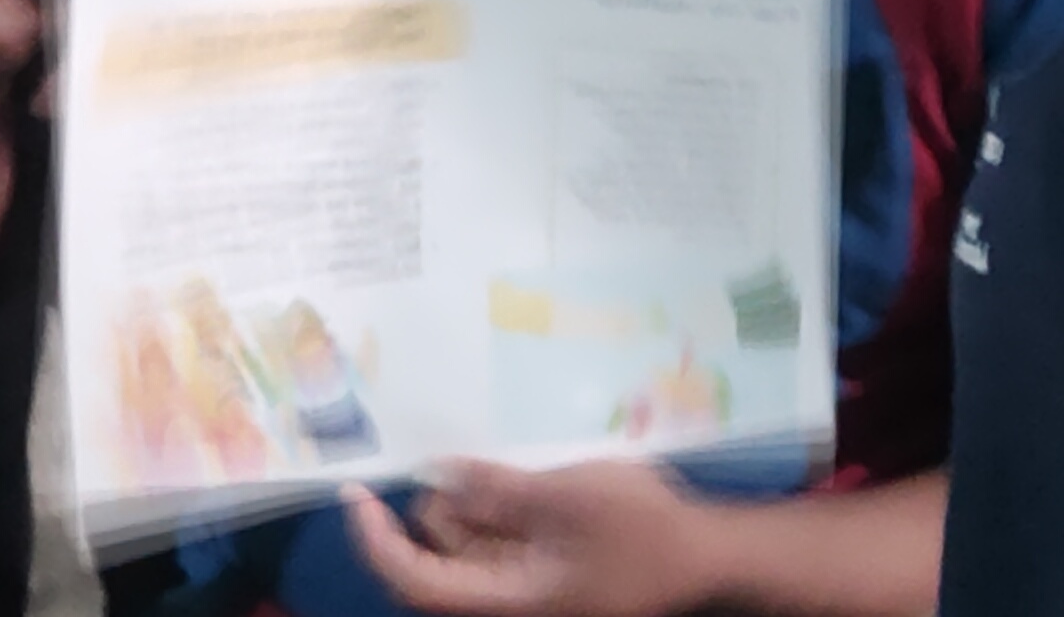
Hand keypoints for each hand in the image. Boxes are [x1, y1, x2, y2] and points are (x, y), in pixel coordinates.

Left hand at [341, 460, 735, 616]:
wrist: (708, 555)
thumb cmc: (645, 530)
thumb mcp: (569, 497)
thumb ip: (500, 489)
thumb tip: (440, 475)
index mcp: (509, 602)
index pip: (417, 581)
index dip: (375, 541)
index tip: (355, 493)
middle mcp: (509, 600)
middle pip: (437, 561)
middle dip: (432, 509)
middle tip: (447, 461)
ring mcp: (527, 583)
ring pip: (465, 545)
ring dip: (463, 503)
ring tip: (489, 466)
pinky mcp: (545, 565)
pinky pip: (496, 537)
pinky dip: (489, 505)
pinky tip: (502, 473)